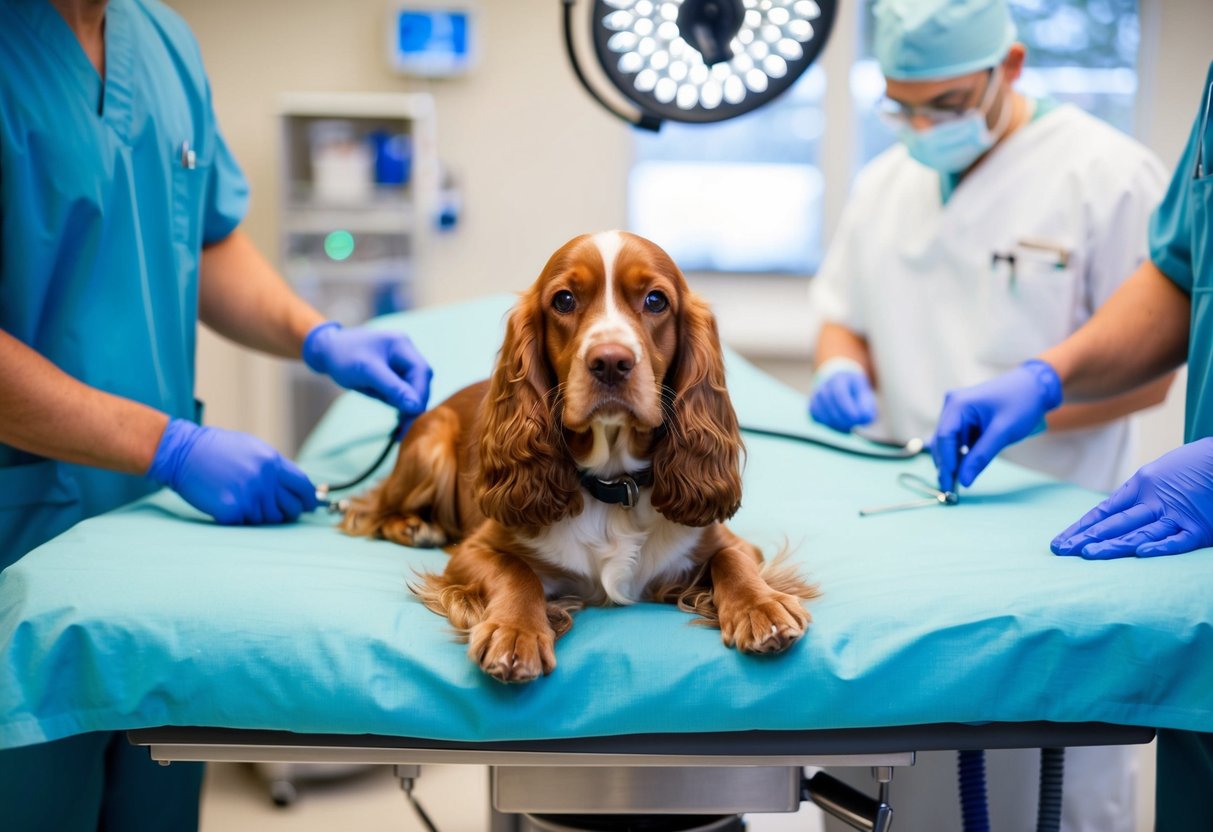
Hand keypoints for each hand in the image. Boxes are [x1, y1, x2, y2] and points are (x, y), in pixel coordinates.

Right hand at [148, 419, 318, 524]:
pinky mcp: (231, 510)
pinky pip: (245, 524)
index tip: (308, 506)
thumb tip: (299, 486)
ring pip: (267, 519)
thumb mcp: (253, 449)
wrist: (183, 453)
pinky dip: (238, 518)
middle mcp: (264, 480)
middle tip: (277, 511)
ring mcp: (248, 496)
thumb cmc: (219, 450)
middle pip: (290, 508)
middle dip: (287, 512)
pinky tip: (226, 503)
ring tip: (241, 498)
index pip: (303, 486)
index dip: (308, 499)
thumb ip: (276, 467)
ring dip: (258, 514)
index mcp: (272, 462)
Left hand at [303, 322, 431, 415]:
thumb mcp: (367, 372)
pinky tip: (398, 417)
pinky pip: (403, 391)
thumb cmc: (343, 356)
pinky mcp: (394, 374)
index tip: (413, 415)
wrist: (326, 351)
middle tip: (406, 426)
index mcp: (401, 345)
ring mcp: (400, 363)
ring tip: (401, 426)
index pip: (421, 371)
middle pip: (420, 381)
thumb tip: (415, 407)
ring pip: (413, 388)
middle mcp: (405, 353)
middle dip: (414, 402)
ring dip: (408, 406)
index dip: (420, 394)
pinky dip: (400, 404)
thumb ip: (392, 388)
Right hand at [808, 358, 877, 432]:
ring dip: (835, 423)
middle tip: (854, 424)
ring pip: (820, 412)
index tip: (856, 418)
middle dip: (842, 418)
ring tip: (848, 426)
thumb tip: (865, 418)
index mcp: (839, 378)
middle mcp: (824, 385)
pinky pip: (816, 418)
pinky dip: (827, 424)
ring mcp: (816, 395)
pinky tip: (838, 425)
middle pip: (829, 403)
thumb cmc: (855, 392)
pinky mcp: (812, 406)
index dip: (846, 407)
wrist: (840, 384)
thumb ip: (867, 406)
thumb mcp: (865, 395)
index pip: (839, 392)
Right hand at [930, 359, 1062, 492]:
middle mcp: (952, 405)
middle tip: (951, 489)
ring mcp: (957, 411)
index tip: (949, 485)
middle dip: (946, 464)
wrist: (1036, 386)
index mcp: (958, 404)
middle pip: (943, 441)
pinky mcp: (965, 417)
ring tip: (957, 480)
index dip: (946, 463)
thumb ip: (981, 456)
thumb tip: (964, 480)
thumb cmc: (1021, 403)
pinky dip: (961, 453)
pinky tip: (966, 465)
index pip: (944, 438)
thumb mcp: (1002, 432)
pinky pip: (958, 438)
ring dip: (953, 460)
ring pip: (949, 441)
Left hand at [1051, 438, 1212, 558]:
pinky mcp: (1200, 528)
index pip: (1104, 511)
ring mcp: (1176, 515)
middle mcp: (1154, 501)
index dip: (1081, 528)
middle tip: (1063, 551)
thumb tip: (1113, 514)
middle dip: (1087, 538)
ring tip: (1089, 554)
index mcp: (1141, 486)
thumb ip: (1138, 494)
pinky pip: (1178, 539)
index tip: (1060, 542)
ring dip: (1114, 544)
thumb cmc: (1193, 464)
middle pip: (1116, 523)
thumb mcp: (1158, 473)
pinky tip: (1141, 553)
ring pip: (1140, 532)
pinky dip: (1161, 546)